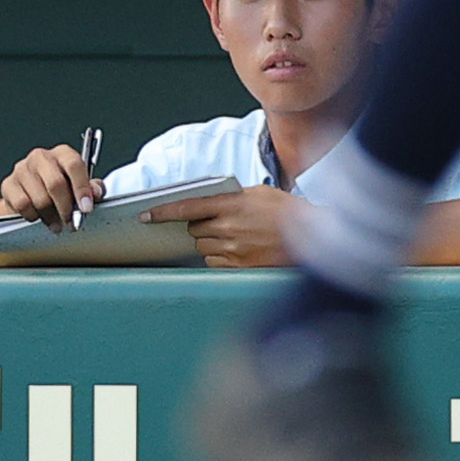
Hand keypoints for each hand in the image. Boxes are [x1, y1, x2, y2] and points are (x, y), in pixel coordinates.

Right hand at [0, 142, 99, 227]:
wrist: (29, 194)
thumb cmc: (59, 188)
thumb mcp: (79, 186)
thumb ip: (92, 188)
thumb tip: (96, 192)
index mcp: (62, 153)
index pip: (74, 165)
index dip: (82, 188)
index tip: (86, 208)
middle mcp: (41, 157)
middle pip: (56, 184)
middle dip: (66, 208)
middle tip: (72, 223)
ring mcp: (22, 169)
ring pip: (39, 198)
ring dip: (51, 217)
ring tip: (57, 225)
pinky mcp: (8, 184)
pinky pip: (22, 205)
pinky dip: (33, 215)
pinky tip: (38, 217)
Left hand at [144, 184, 299, 268]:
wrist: (313, 237)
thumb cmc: (289, 212)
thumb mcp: (260, 193)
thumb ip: (232, 198)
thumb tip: (211, 205)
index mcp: (232, 204)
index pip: (187, 207)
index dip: (162, 212)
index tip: (146, 215)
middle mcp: (228, 227)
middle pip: (194, 230)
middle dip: (202, 227)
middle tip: (222, 224)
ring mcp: (232, 249)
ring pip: (203, 247)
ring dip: (212, 243)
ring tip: (237, 238)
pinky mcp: (238, 267)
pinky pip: (215, 263)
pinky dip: (221, 258)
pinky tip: (241, 251)